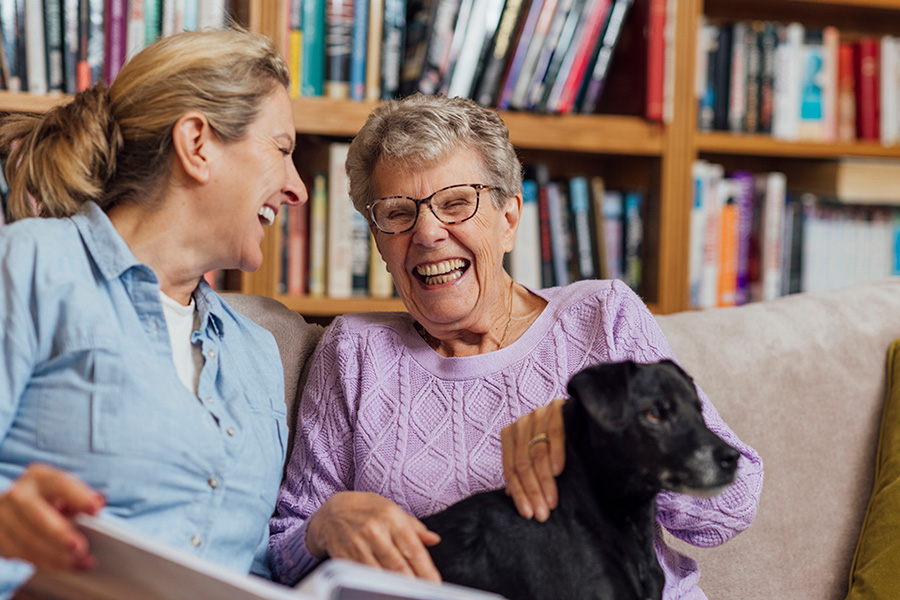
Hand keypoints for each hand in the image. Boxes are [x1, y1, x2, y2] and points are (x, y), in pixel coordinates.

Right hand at [0, 463, 105, 570]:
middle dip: (60, 534)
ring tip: (81, 561)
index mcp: (40, 477)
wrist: (17, 511)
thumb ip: (82, 498)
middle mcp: (19, 494)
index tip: (96, 510)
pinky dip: (47, 563)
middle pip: (38, 516)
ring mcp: (3, 516)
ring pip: (28, 540)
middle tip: (81, 548)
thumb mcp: (66, 494)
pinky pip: (22, 554)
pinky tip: (67, 566)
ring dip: (57, 556)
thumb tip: (99, 501)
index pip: (61, 484)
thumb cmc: (52, 501)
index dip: (79, 497)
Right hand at [306, 491, 441, 581]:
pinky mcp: (344, 558)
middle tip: (423, 593)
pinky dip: (375, 585)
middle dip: (413, 583)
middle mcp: (375, 531)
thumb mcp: (392, 510)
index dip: (426, 570)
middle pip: (398, 566)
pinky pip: (363, 577)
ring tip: (406, 594)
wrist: (332, 512)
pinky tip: (383, 590)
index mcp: (391, 518)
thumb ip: (414, 527)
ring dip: (395, 588)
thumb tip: (434, 540)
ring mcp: (358, 545)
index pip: (413, 549)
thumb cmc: (367, 510)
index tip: (434, 583)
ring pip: (381, 574)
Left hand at [501, 398, 565, 521]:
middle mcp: (521, 423)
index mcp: (510, 434)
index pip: (511, 468)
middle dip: (532, 491)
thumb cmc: (552, 440)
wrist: (577, 412)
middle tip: (542, 514)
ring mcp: (538, 414)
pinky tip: (557, 471)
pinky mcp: (556, 408)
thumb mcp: (534, 454)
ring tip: (551, 502)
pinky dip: (555, 453)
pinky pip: (555, 433)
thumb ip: (522, 470)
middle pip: (523, 463)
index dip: (519, 493)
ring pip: (537, 452)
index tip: (528, 514)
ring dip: (544, 480)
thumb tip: (510, 495)